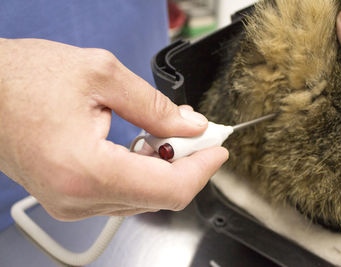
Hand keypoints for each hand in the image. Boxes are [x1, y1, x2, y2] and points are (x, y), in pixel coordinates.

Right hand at [0, 38, 227, 219]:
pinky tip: (143, 145)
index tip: (217, 149)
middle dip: (186, 164)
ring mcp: (71, 203)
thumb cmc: (23, 78)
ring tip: (168, 133)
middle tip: (197, 133)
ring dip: (164, 167)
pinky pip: (121, 194)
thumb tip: (190, 126)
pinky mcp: (69, 197)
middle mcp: (76, 198)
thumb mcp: (101, 75)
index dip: (202, 169)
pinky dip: (142, 172)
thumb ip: (155, 106)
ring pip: (142, 198)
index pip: (169, 188)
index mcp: (86, 170)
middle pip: (160, 196)